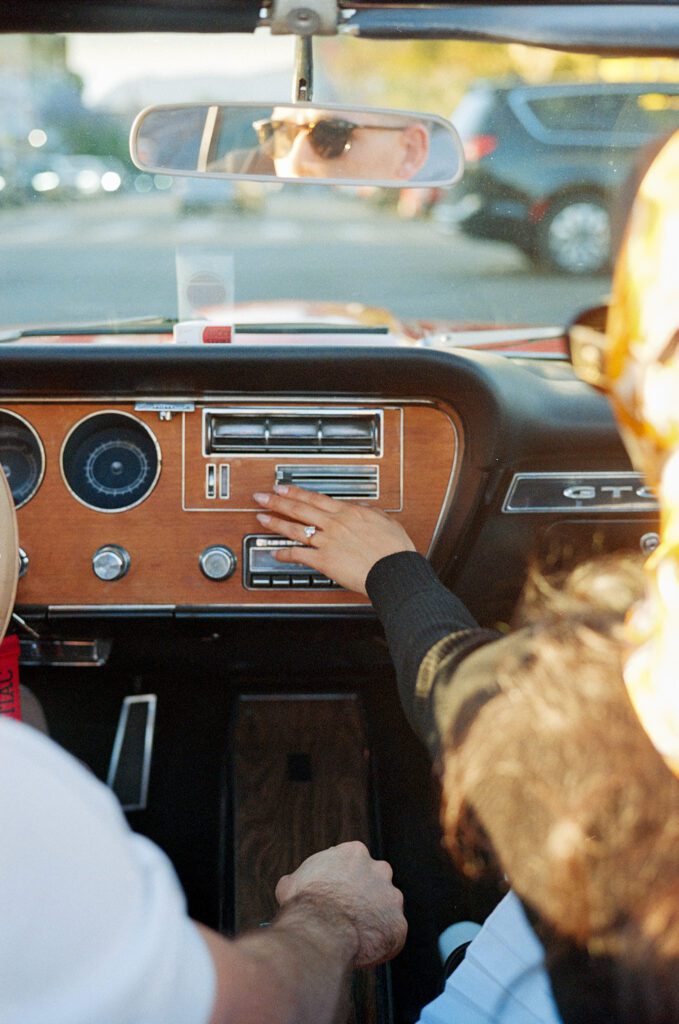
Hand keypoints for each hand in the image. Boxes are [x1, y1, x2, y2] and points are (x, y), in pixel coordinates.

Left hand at [252, 485, 415, 593]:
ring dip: (276, 523)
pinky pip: (299, 555)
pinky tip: (275, 553)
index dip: (296, 492)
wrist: (394, 569)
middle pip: (299, 509)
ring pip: (295, 529)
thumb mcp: (385, 520)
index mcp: (348, 512)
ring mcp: (327, 542)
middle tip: (262, 497)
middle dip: (277, 501)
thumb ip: (369, 512)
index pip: (315, 498)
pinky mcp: (324, 561)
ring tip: (261, 518)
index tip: (283, 488)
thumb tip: (360, 506)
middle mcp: (334, 524)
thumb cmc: (394, 549)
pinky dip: (285, 554)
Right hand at [275, 841, 406, 967]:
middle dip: (363, 897)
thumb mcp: (290, 884)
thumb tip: (290, 886)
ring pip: (386, 908)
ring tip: (353, 934)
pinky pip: (390, 935)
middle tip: (347, 914)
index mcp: (354, 853)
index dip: (343, 881)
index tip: (336, 894)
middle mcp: (378, 870)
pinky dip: (379, 942)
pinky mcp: (398, 924)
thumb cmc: (305, 905)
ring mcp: (392, 897)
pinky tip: (361, 949)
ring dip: (373, 919)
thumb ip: (299, 880)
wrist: (321, 931)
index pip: (354, 863)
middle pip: (374, 882)